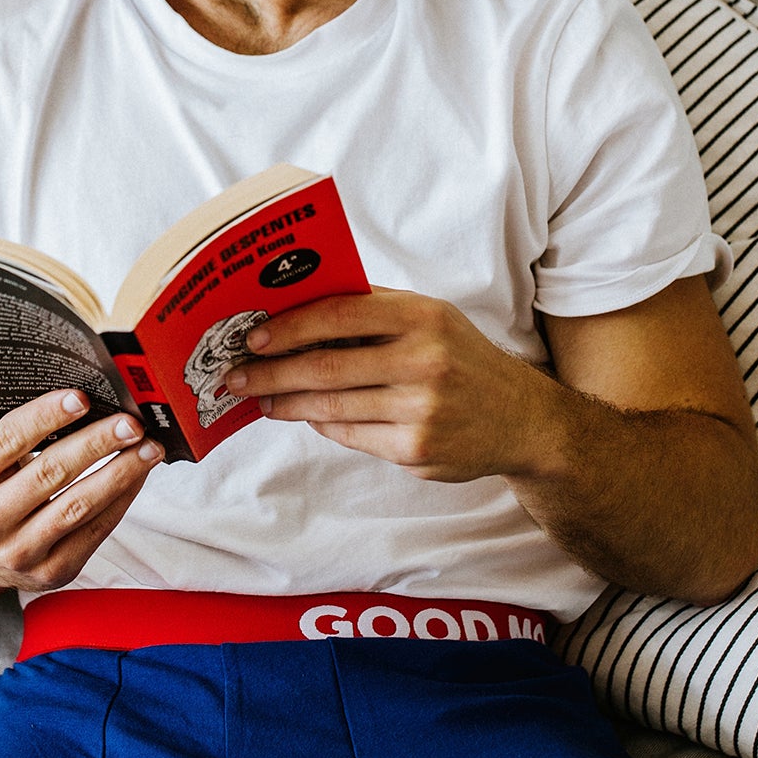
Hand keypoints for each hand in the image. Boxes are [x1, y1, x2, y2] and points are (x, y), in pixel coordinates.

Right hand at [0, 390, 161, 594]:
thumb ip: (4, 433)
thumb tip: (73, 397)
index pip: (8, 439)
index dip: (47, 416)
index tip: (82, 397)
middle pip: (51, 472)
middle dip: (97, 443)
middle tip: (131, 422)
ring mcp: (17, 552)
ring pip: (78, 505)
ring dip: (120, 473)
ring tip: (148, 448)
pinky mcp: (50, 573)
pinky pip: (94, 532)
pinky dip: (120, 500)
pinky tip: (136, 477)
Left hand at [224, 287, 553, 481]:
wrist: (522, 419)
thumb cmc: (462, 359)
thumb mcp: (430, 319)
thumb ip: (373, 310)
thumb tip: (296, 308)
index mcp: (423, 317)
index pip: (338, 314)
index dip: (289, 326)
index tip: (253, 337)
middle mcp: (424, 362)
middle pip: (325, 367)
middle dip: (271, 373)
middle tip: (235, 376)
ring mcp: (421, 410)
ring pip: (331, 406)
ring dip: (286, 403)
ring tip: (260, 399)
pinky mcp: (416, 450)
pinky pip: (350, 435)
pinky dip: (323, 424)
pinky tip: (306, 415)